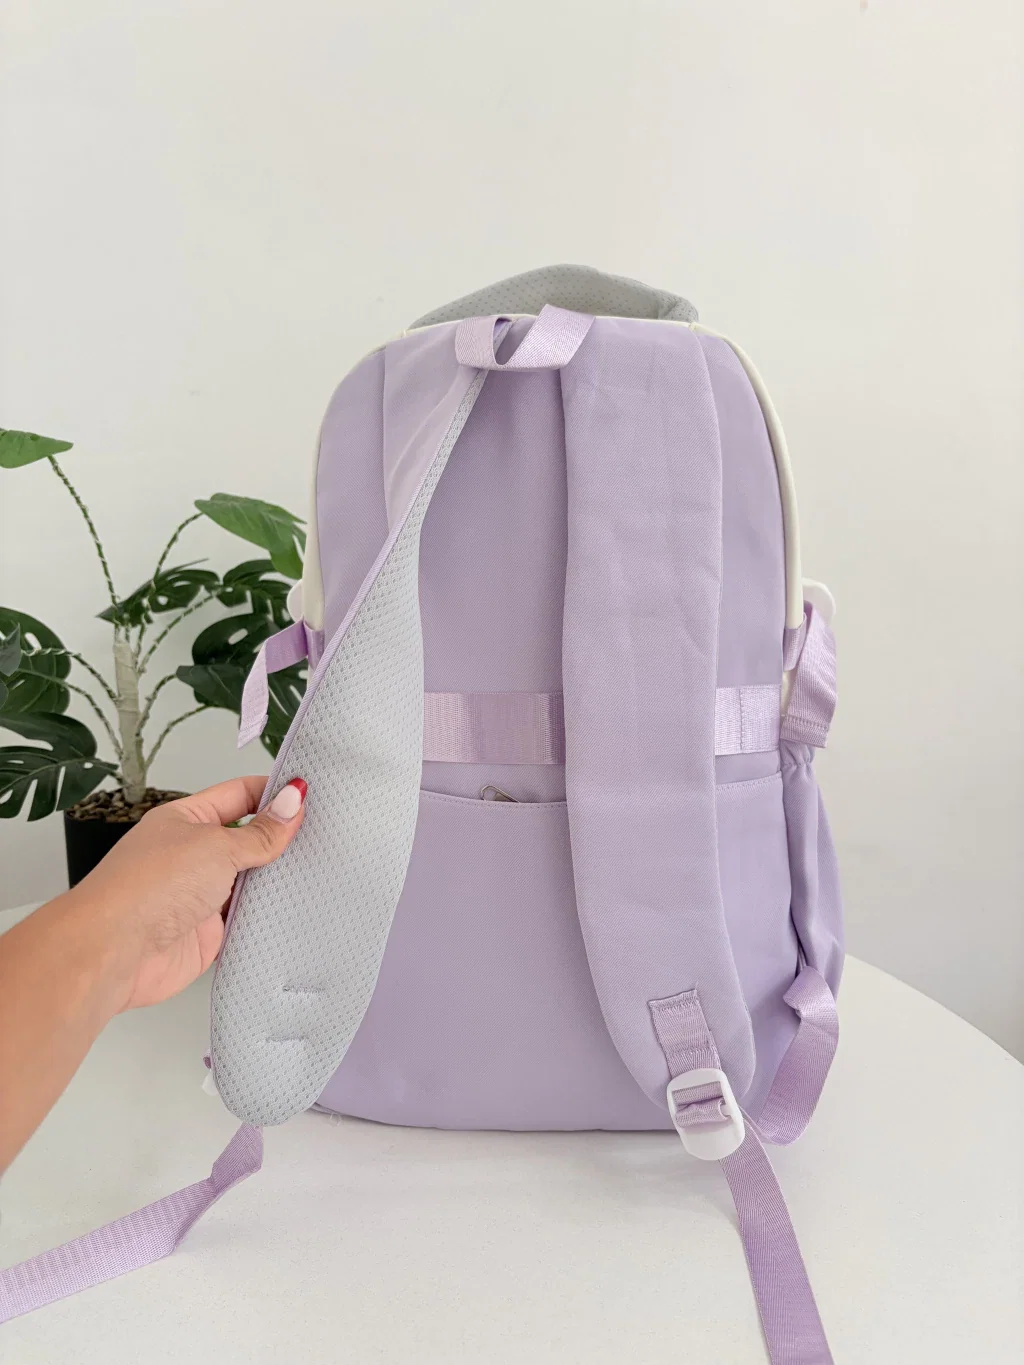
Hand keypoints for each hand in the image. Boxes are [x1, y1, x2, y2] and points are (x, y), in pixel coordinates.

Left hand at [69, 775, 306, 1010]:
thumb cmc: (146, 887)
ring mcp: (200, 895)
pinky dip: (267, 918)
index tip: (309, 792)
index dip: (273, 793)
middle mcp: (192, 855)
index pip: (239, 796)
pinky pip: (247, 921)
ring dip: (275, 881)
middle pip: (248, 840)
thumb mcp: (216, 846)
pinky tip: (294, 910)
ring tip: (319, 869)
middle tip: (324, 832)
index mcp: (186, 820)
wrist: (115, 952)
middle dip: (280, 838)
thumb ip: (260, 832)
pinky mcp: (208, 934)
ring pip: (251, 883)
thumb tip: (292, 801)